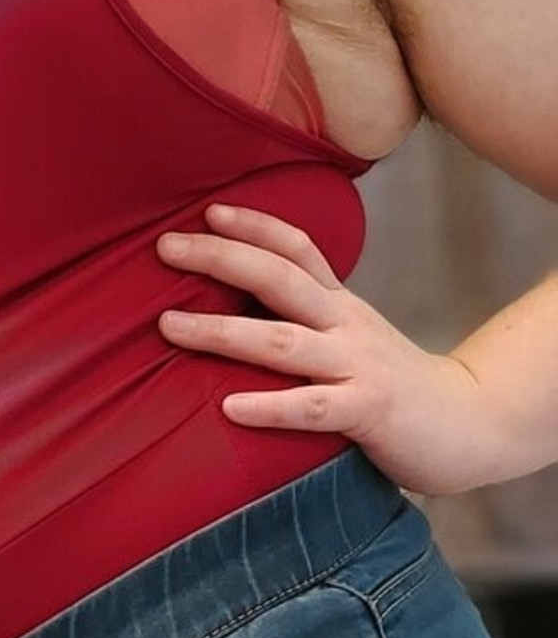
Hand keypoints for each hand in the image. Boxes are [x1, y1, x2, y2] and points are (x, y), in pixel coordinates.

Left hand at [156, 202, 503, 495]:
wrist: (471, 425)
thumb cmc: (392, 385)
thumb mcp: (350, 338)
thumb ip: (305, 322)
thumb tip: (233, 310)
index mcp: (339, 305)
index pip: (297, 249)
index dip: (254, 225)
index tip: (208, 211)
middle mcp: (345, 324)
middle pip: (278, 279)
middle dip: (219, 259)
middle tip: (166, 247)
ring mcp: (357, 366)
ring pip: (282, 342)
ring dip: (222, 331)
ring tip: (170, 326)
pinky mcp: (369, 412)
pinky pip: (312, 408)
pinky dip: (269, 406)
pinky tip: (228, 406)